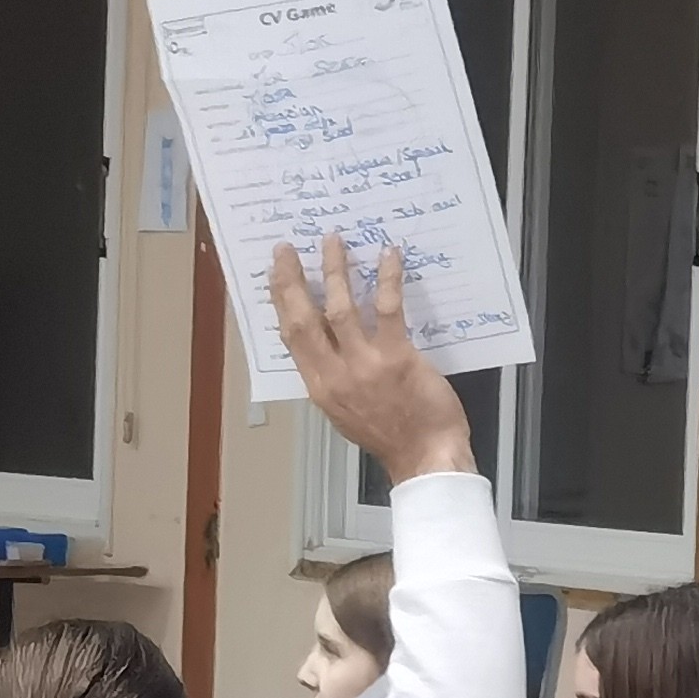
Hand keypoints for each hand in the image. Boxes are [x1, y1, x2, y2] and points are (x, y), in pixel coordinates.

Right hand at [271, 238, 470, 481]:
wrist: (424, 456)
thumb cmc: (390, 434)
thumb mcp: (345, 411)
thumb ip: (332, 377)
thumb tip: (325, 343)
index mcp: (319, 387)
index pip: (291, 337)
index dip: (279, 302)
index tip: (273, 274)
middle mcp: (335, 374)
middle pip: (304, 318)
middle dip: (292, 280)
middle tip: (286, 249)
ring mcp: (364, 365)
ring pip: (340, 308)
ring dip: (335, 270)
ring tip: (333, 241)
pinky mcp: (396, 357)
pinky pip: (386, 310)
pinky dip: (386, 279)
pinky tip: (387, 255)